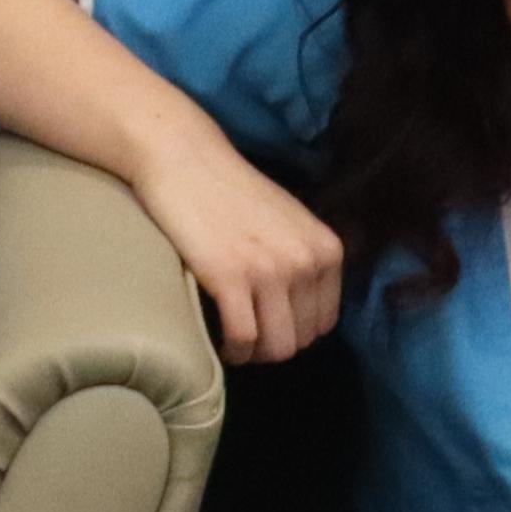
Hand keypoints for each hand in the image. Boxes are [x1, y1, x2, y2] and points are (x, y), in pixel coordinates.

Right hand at [124, 121, 346, 363]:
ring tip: (233, 341)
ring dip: (252, 353)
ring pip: (275, 348)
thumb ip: (304, 259)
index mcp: (326, 249)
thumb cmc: (230, 190)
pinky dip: (230, 350)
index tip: (267, 324)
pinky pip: (242, 339)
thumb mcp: (289, 221)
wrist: (184, 158)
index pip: (324, 322)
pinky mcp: (231, 277)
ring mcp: (270, 270)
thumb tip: (303, 312)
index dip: (294, 331)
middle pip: (301, 340)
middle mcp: (306, 261)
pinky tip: (218, 340)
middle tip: (245, 333)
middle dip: (272, 344)